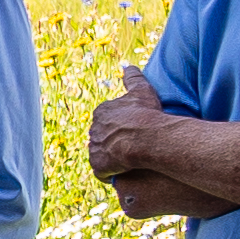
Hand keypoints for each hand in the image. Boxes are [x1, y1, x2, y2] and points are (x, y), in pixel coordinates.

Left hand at [83, 62, 167, 189]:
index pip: (107, 119)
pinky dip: (111, 172)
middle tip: (130, 146)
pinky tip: (123, 172)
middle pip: (102, 136)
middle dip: (113, 141)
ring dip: (111, 157)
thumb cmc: (146, 114)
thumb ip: (133, 78)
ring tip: (127, 161)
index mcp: (101, 112)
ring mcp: (94, 149)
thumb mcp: (142, 91)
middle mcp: (93, 130)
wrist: (146, 139)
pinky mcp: (98, 166)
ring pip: (101, 154)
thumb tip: (128, 66)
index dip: (120, 125)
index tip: (131, 129)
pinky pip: (103, 172)